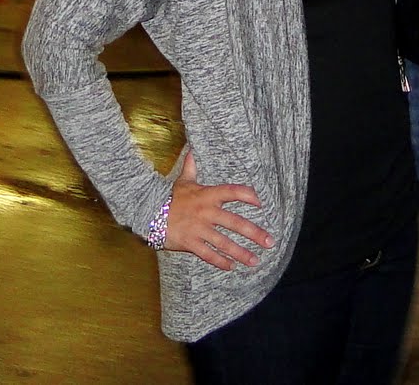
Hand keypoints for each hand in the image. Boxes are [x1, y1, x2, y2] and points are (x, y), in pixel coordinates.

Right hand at [164, 150, 273, 270]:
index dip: (249, 196)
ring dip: (241, 253)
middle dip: (254, 233)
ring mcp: (199, 228)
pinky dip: (220, 261)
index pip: (233, 192)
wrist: (148, 212)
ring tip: (255, 261)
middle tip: (270, 242)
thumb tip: (192, 150)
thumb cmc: (169, 198)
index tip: (262, 203)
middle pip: (235, 222)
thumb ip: (191, 168)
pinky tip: (231, 266)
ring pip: (224, 243)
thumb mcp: (183, 182)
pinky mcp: (190, 242)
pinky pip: (208, 254)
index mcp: (207, 195)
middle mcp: (207, 212)